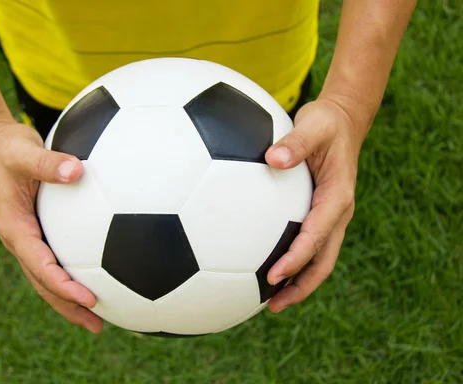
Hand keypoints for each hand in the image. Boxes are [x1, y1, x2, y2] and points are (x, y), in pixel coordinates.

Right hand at [0, 120, 103, 332]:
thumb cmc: (7, 148)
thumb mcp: (24, 151)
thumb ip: (48, 163)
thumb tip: (78, 170)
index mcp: (15, 229)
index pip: (40, 266)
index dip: (64, 286)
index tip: (89, 299)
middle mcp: (20, 240)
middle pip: (44, 283)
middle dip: (69, 307)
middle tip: (97, 325)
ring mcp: (28, 238)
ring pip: (48, 278)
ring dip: (70, 300)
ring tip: (99, 319)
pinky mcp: (37, 231)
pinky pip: (55, 260)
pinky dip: (72, 275)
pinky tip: (98, 278)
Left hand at [264, 98, 363, 312]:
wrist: (342, 121)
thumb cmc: (326, 123)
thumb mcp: (313, 125)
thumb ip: (295, 142)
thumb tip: (272, 158)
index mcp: (337, 198)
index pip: (317, 237)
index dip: (296, 259)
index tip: (272, 276)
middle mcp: (337, 213)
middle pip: (323, 261)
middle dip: (301, 286)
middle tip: (274, 305)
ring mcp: (329, 216)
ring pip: (317, 259)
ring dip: (297, 281)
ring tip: (268, 300)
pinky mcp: (318, 214)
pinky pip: (307, 244)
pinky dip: (291, 261)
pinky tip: (262, 266)